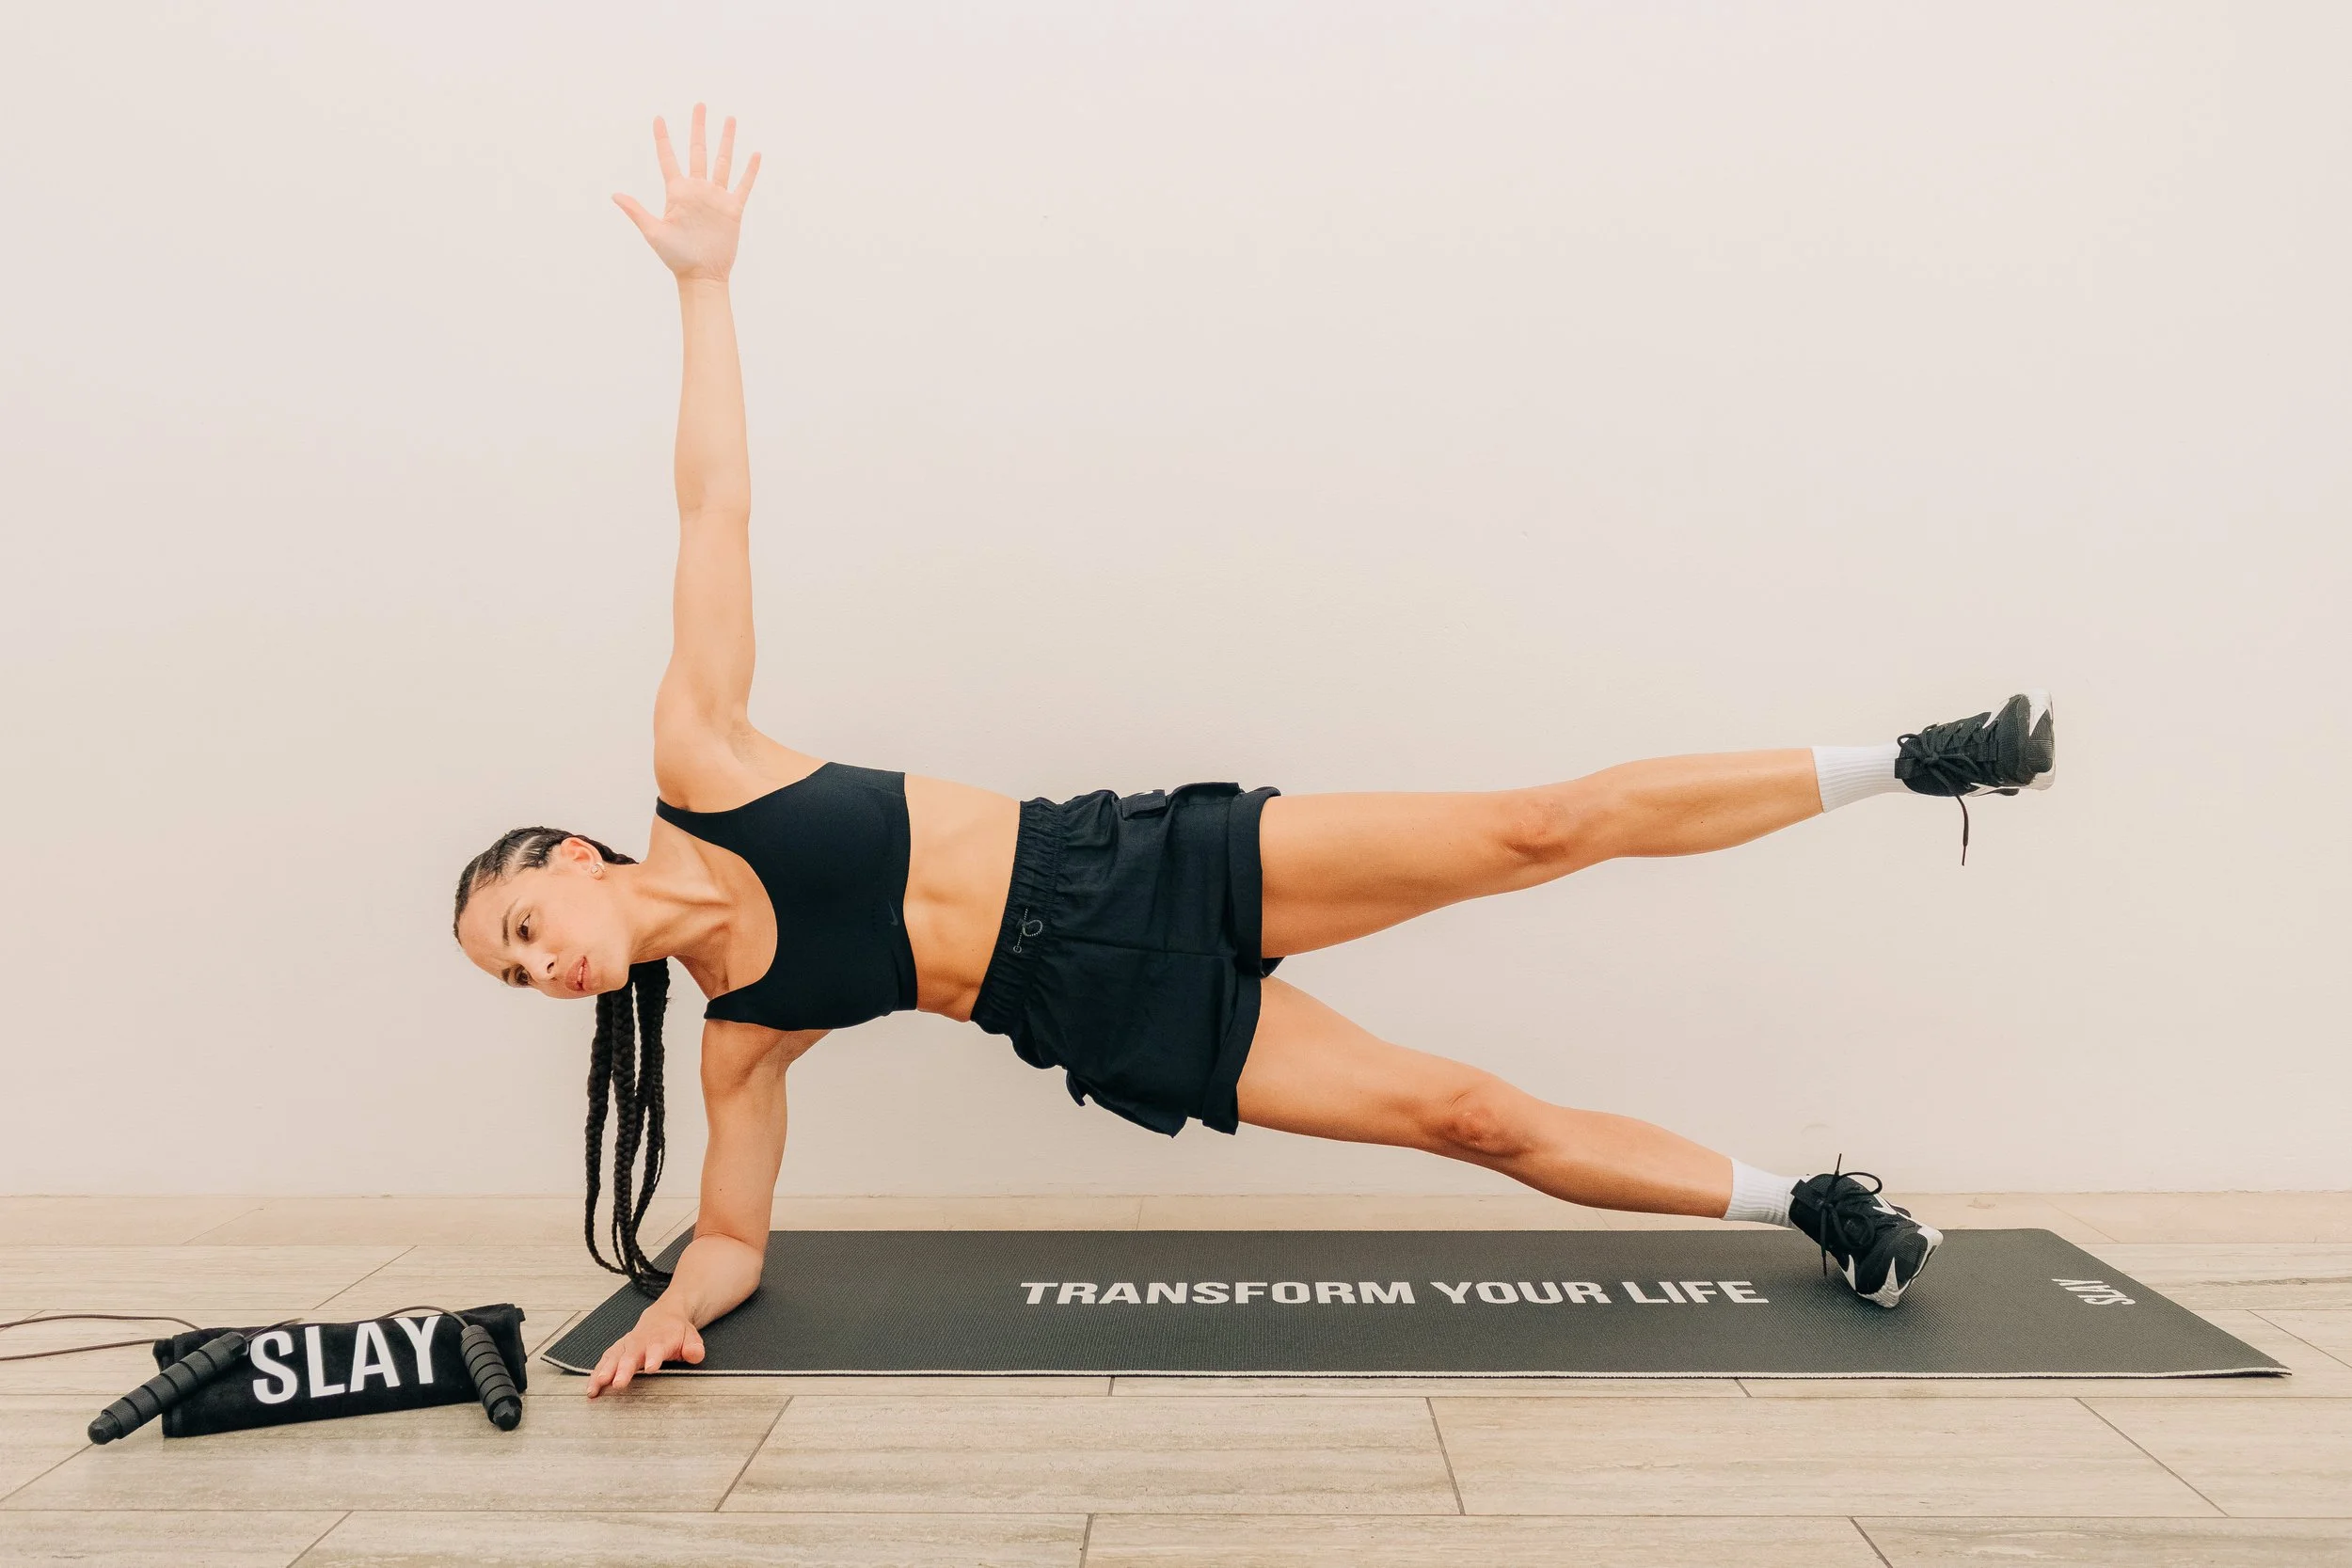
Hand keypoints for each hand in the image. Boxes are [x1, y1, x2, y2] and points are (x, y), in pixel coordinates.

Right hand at [585, 1301, 705, 1396]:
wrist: (664, 1316)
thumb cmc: (677, 1332)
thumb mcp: (692, 1337)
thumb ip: (694, 1348)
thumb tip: (694, 1354)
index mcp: (661, 1339)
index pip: (658, 1347)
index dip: (654, 1357)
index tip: (651, 1368)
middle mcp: (641, 1341)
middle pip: (631, 1354)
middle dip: (623, 1369)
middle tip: (618, 1383)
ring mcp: (627, 1345)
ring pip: (613, 1357)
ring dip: (604, 1372)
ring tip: (595, 1388)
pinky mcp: (617, 1350)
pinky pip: (605, 1360)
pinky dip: (596, 1373)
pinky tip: (590, 1388)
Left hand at [613, 103, 760, 282]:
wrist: (701, 275)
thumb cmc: (675, 257)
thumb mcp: (654, 232)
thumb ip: (637, 211)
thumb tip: (615, 195)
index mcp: (677, 192)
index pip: (668, 158)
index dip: (663, 138)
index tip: (659, 119)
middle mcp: (697, 190)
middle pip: (698, 151)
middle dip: (699, 127)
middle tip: (700, 105)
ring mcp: (715, 198)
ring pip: (722, 161)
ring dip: (726, 140)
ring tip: (730, 119)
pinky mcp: (732, 209)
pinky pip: (743, 185)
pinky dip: (749, 171)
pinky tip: (754, 154)